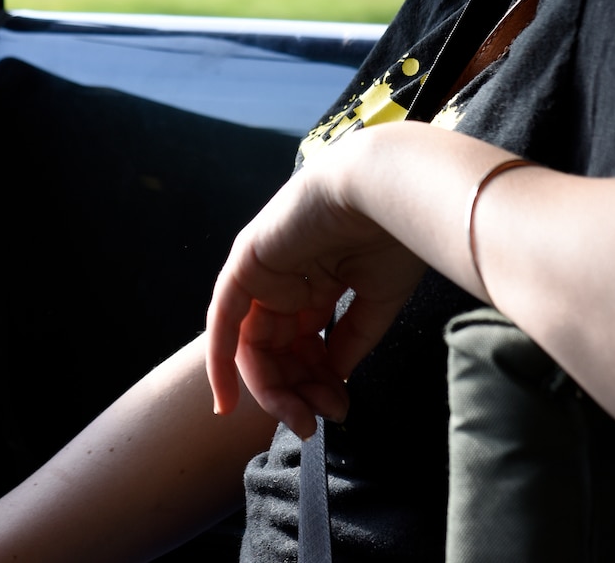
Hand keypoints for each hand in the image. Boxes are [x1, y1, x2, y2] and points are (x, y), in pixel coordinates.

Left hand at [204, 134, 425, 437]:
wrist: (388, 192)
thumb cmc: (393, 236)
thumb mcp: (375, 302)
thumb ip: (349, 340)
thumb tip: (332, 381)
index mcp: (317, 283)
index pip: (305, 343)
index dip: (319, 381)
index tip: (339, 409)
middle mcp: (286, 279)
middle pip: (277, 350)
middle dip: (296, 391)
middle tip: (315, 422)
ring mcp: (263, 271)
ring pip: (253, 344)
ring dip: (272, 388)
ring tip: (301, 416)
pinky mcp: (246, 263)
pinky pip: (224, 319)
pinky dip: (221, 361)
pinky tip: (227, 402)